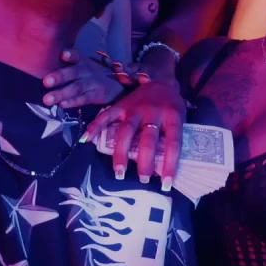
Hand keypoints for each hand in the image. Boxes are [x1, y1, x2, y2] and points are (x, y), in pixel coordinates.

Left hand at [42, 49, 123, 108]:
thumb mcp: (83, 64)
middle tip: (45, 82)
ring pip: (76, 88)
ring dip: (61, 93)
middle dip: (59, 77)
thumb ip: (67, 65)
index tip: (63, 55)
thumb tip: (40, 66)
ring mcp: (92, 83)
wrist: (117, 83)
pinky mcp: (97, 95)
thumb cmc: (92, 73)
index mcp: (82, 61)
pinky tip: (62, 104)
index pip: (76, 55)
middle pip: (73, 73)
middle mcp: (87, 71)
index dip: (70, 55)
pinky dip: (73, 102)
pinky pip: (83, 99)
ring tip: (47, 99)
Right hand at [81, 74, 186, 189]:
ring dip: (121, 153)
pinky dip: (94, 127)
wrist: (162, 81)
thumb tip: (163, 169)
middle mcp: (152, 111)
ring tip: (119, 172)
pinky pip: (106, 116)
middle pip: (147, 140)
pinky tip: (85, 140)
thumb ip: (172, 139)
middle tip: (143, 179)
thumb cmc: (172, 107)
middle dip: (145, 162)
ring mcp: (135, 108)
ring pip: (126, 132)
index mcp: (172, 116)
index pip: (173, 143)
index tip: (165, 184)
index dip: (170, 164)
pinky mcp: (121, 105)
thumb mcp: (181, 119)